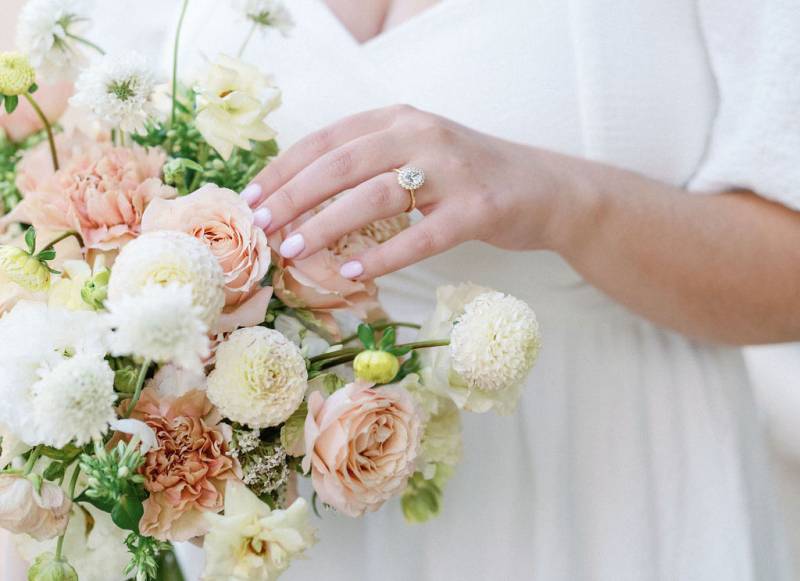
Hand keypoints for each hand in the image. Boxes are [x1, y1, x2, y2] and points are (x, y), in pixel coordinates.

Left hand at [245, 105, 577, 278]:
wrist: (545, 188)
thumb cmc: (469, 177)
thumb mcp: (417, 153)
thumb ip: (370, 162)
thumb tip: (301, 198)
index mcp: (399, 119)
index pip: (328, 139)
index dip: (284, 169)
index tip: (251, 198)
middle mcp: (422, 134)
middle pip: (342, 163)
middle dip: (294, 195)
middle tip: (260, 225)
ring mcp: (452, 170)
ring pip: (375, 196)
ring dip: (328, 224)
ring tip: (294, 250)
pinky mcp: (477, 208)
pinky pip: (421, 235)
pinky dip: (384, 254)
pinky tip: (353, 271)